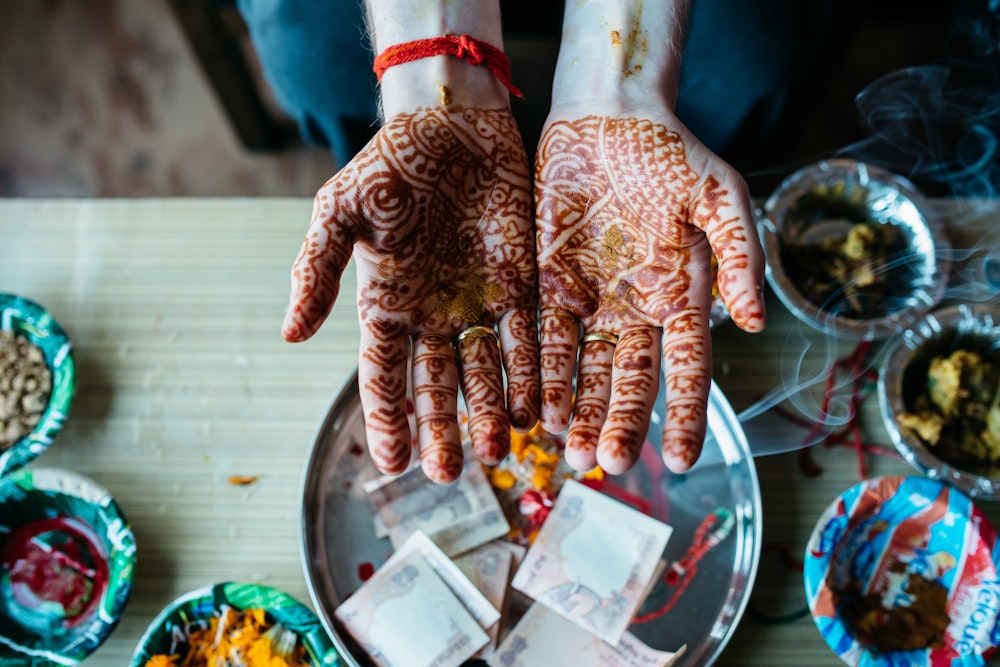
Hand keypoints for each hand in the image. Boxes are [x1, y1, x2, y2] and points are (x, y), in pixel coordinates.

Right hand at [283, 106, 538, 482]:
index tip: (392, 464)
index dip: (387, 419)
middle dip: (444, 429)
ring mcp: (481, 302)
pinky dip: (534, 369)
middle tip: (450, 472)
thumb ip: (315, 270)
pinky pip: (530, 334)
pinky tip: (540, 404)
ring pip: (489, 369)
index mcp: (388, 305)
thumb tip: (290, 335)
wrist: (450, 122)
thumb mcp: (340, 211)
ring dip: (494, 409)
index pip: (384, 376)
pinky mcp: (523, 283)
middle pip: (439, 385)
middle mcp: (434, 315)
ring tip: (503, 448)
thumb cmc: (389, 164)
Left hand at [534, 108, 764, 474]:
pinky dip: (539, 372)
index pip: (689, 367)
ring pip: (583, 370)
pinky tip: (535, 409)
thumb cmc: (672, 151)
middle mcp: (635, 310)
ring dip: (578, 411)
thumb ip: (739, 256)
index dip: (688, 413)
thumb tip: (756, 323)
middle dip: (621, 423)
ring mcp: (590, 300)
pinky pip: (542, 336)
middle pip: (629, 380)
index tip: (686, 460)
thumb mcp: (721, 196)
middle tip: (609, 463)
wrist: (608, 116)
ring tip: (571, 453)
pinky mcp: (547, 284)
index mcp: (681, 296)